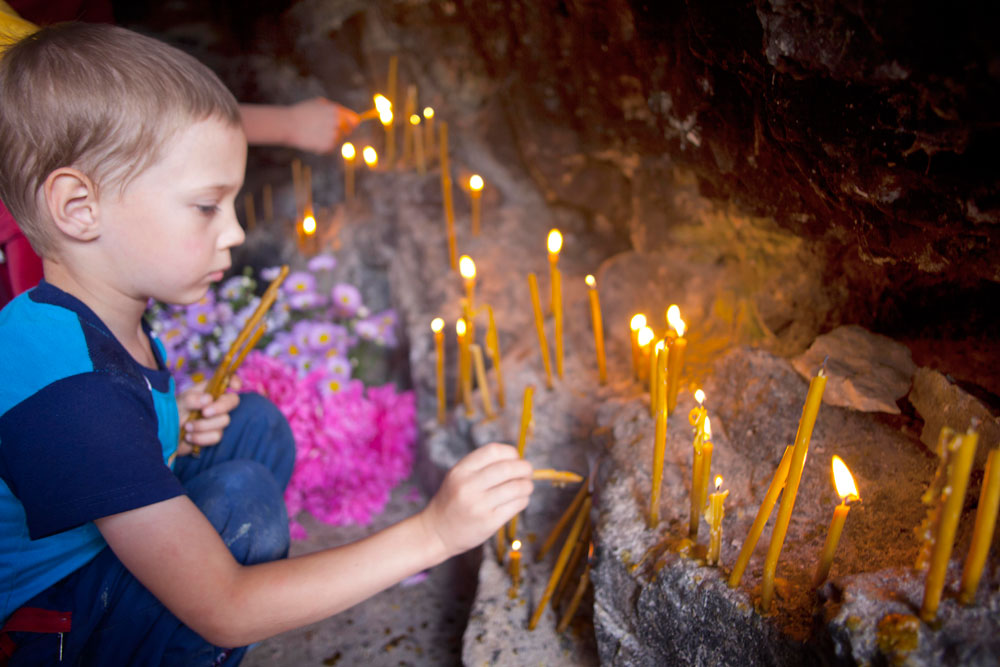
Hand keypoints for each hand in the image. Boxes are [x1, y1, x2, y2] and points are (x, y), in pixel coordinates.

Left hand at [176, 378, 241, 455]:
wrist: (164, 435)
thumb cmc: (172, 413)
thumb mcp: (179, 403)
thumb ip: (192, 399)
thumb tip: (208, 399)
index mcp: (209, 390)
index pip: (227, 381)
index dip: (234, 381)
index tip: (234, 387)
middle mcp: (216, 403)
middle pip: (233, 401)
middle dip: (220, 407)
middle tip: (204, 413)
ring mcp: (216, 420)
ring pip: (224, 421)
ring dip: (203, 425)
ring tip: (187, 427)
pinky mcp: (213, 435)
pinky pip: (216, 436)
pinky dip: (201, 437)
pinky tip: (189, 436)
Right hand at [286, 97, 359, 153]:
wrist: (288, 124)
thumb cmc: (302, 112)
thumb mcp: (319, 103)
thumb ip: (334, 108)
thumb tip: (346, 115)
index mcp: (336, 110)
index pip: (354, 119)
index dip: (352, 123)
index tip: (349, 126)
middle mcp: (337, 122)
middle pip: (348, 130)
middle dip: (340, 131)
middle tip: (326, 130)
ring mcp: (333, 134)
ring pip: (338, 139)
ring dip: (330, 138)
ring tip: (315, 133)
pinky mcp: (328, 145)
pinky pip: (331, 147)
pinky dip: (324, 146)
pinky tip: (313, 139)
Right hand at [419, 443, 532, 557]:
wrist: (436, 532)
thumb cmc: (453, 501)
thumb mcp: (458, 477)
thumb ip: (482, 466)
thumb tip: (518, 459)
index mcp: (461, 470)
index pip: (493, 451)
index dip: (511, 452)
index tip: (516, 458)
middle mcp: (468, 486)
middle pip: (508, 468)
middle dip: (524, 468)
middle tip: (528, 472)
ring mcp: (478, 505)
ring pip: (516, 487)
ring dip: (527, 486)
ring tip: (526, 487)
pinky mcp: (488, 522)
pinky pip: (516, 505)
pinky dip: (523, 500)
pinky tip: (519, 500)